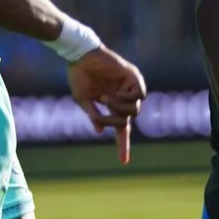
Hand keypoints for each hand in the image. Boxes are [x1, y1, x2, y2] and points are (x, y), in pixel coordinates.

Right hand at [66, 45, 146, 162]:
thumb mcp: (84, 100)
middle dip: (114, 122)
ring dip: (118, 109)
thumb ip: (94, 114)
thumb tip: (100, 130)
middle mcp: (123, 98)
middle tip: (99, 113)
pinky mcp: (133, 77)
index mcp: (112, 105)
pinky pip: (139, 95)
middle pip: (127, 121)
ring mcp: (130, 88)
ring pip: (134, 111)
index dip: (122, 145)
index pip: (121, 129)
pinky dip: (125, 99)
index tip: (123, 162)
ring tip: (104, 99)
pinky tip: (113, 93)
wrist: (80, 55)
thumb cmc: (79, 75)